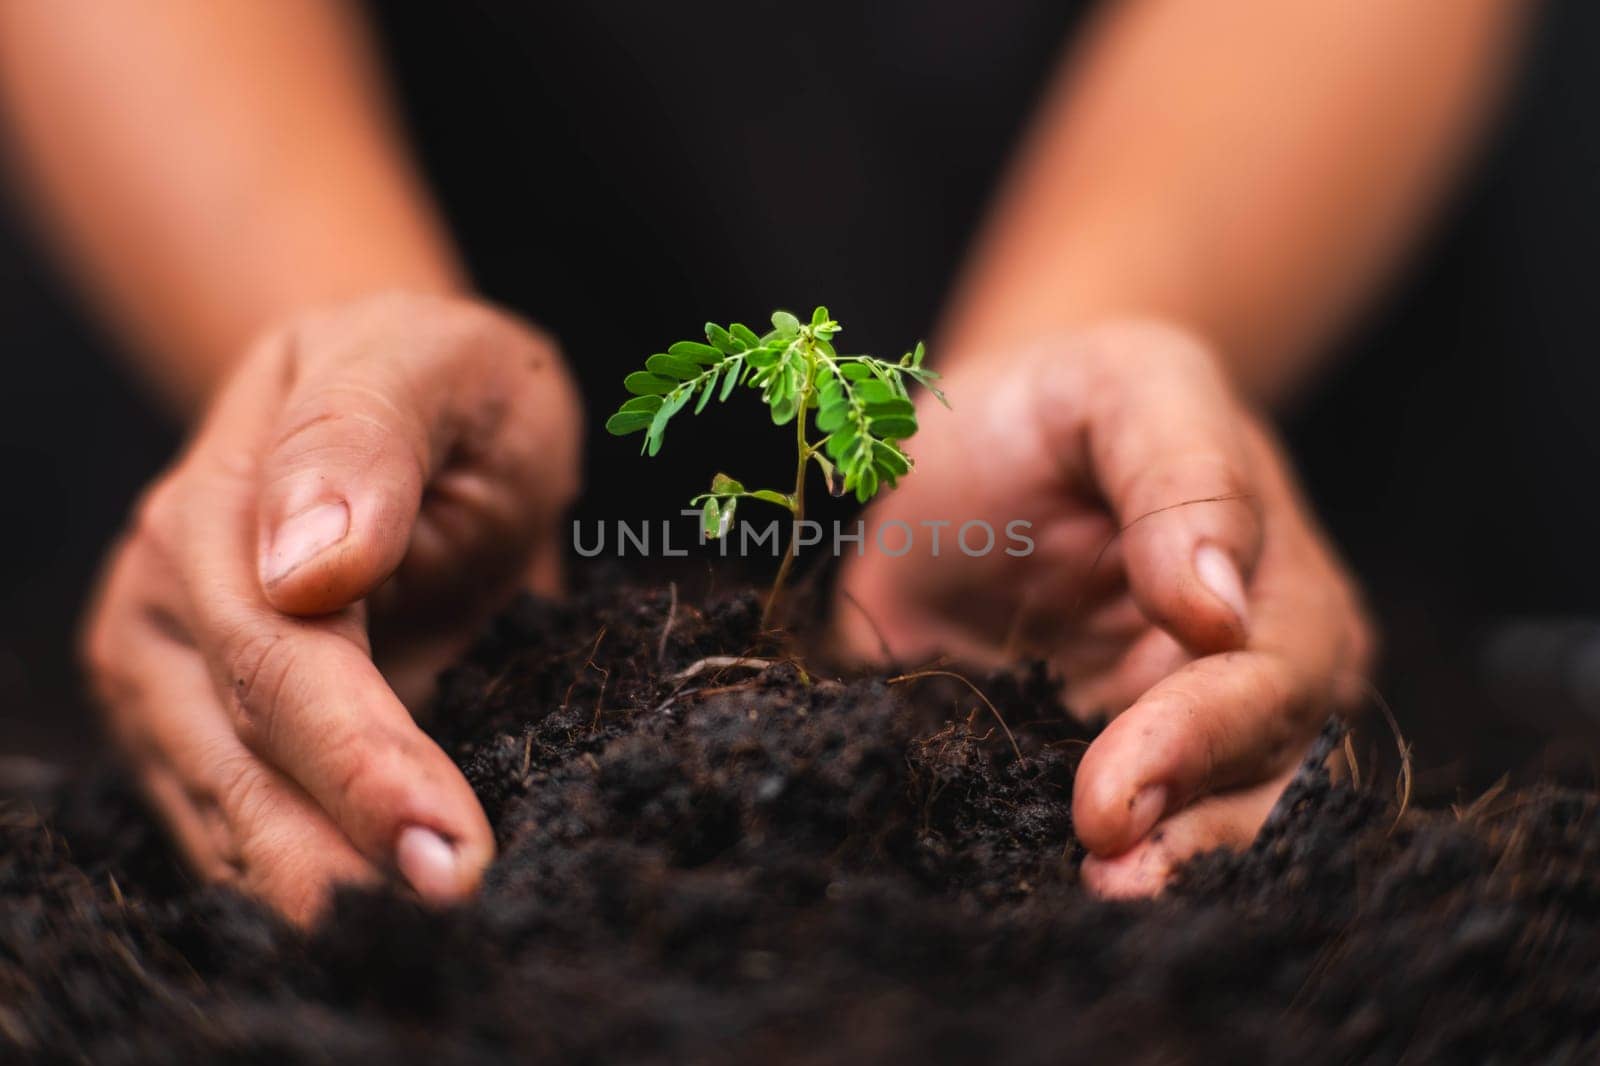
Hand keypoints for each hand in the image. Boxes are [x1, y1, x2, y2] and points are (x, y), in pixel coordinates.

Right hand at [82, 291, 580, 921]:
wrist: (404, 401)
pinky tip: (374, 919)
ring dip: (312, 893)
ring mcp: (178, 680)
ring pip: (228, 817)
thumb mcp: (427, 360)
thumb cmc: (438, 382)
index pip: (279, 657)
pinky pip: (244, 828)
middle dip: (337, 859)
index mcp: (218, 507)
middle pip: (238, 762)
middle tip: (447, 919)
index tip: (446, 846)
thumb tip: (308, 567)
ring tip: (415, 948)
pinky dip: (304, 882)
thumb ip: (365, 437)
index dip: (359, 758)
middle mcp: (171, 606)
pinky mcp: (207, 736)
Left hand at [835, 321, 1370, 895]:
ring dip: (1153, 872)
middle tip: (1108, 877)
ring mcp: (1161, 740)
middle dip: (1186, 835)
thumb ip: (1180, 472)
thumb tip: (1218, 610)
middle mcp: (1237, 685)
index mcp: (1274, 593)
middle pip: (1250, 782)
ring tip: (1089, 904)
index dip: (1197, 741)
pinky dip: (1086, 861)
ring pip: (1196, 829)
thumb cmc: (1062, 406)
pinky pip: (1109, 834)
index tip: (1112, 793)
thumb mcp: (1127, 386)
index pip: (1265, 685)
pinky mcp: (1072, 770)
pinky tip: (1036, 892)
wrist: (971, 446)